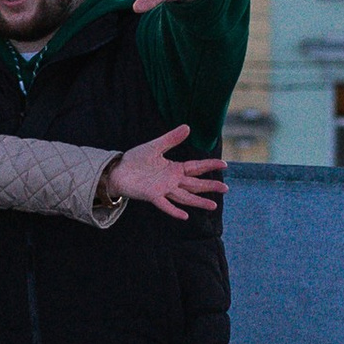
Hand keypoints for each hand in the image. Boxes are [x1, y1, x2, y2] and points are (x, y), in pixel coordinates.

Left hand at [108, 123, 225, 220]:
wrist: (117, 170)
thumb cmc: (135, 160)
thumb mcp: (155, 146)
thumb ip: (171, 139)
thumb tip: (188, 127)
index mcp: (174, 169)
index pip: (196, 167)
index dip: (209, 166)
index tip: (224, 164)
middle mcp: (172, 181)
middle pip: (195, 184)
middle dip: (210, 186)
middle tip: (226, 188)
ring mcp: (163, 189)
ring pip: (185, 197)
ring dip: (198, 201)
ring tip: (214, 205)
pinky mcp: (152, 195)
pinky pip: (165, 205)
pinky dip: (174, 211)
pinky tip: (185, 216)